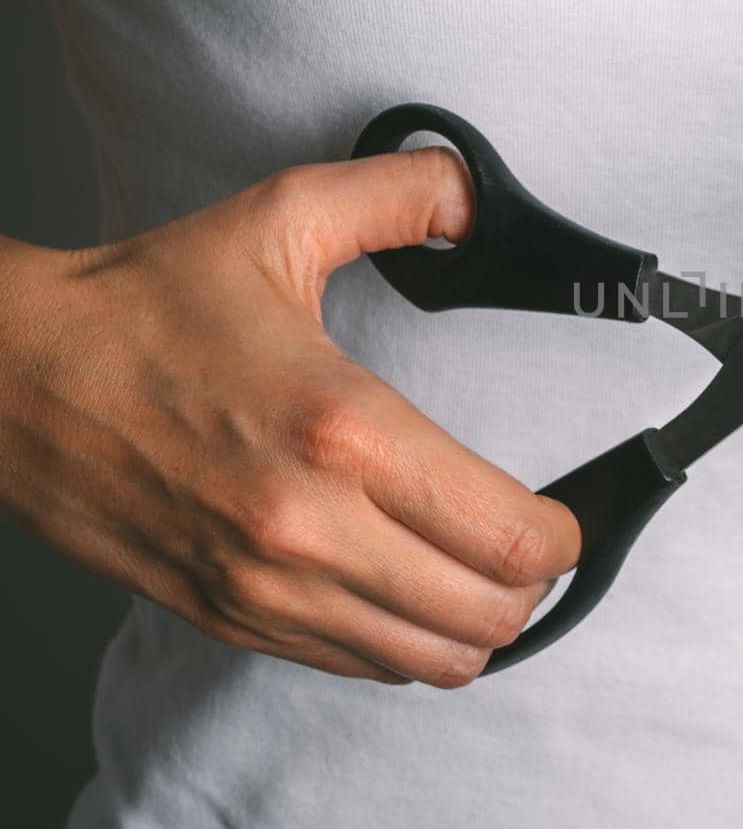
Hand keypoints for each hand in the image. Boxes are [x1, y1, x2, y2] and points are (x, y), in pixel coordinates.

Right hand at [0, 149, 579, 685]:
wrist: (13, 379)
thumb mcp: (281, 219)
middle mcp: (309, 526)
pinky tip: (406, 590)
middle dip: (533, 585)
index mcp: (342, 429)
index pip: (509, 535)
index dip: (564, 534)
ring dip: (476, 627)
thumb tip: (474, 195)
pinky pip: (360, 668)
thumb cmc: (142, 307)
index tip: (565, 515)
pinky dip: (405, 643)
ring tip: (476, 571)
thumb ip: (401, 196)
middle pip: (488, 617)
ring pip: (431, 662)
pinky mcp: (231, 618)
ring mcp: (266, 587)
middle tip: (530, 541)